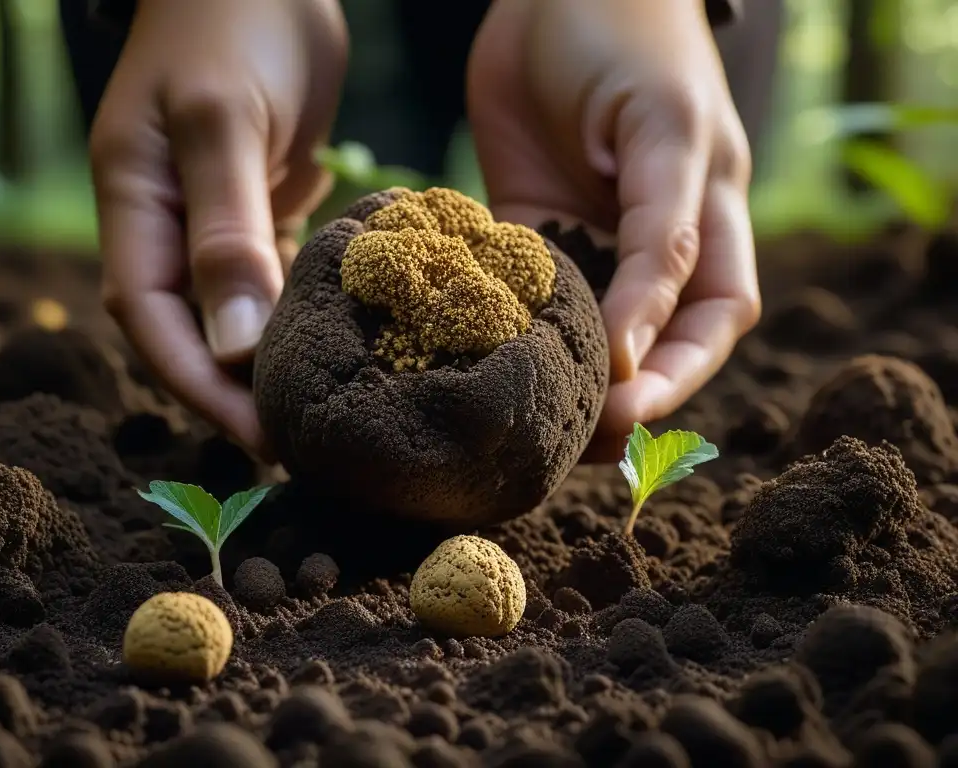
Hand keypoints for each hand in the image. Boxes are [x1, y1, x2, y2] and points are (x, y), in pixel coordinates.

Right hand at [89, 0, 346, 456]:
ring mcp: (210, 220)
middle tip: (303, 448)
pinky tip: (335, 354)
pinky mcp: (256, 212)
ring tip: (320, 419)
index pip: (153, 320)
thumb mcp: (225, 124)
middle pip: (188, 333)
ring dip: (266, 369)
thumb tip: (233, 348)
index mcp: (135, 206)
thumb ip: (227, 234)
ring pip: (228, 317)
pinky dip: (295, 323)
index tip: (263, 441)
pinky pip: (268, 284)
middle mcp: (166, 224)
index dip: (199, 389)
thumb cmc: (236, 24)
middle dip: (235, 396)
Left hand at [467, 0, 760, 459]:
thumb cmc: (627, 34)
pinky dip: (508, 331)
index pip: (710, 317)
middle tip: (576, 444)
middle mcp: (651, 237)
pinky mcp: (527, 228)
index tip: (626, 408)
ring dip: (565, 380)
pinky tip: (480, 364)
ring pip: (586, 329)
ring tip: (529, 428)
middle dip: (625, 396)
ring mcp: (587, 235)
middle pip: (653, 339)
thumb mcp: (661, 130)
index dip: (678, 372)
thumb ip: (661, 233)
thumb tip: (631, 346)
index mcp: (705, 214)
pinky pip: (520, 292)